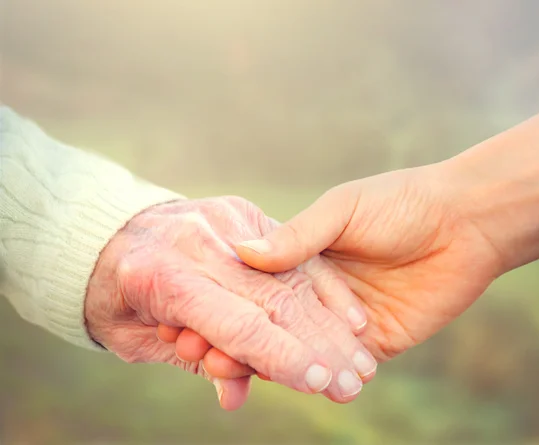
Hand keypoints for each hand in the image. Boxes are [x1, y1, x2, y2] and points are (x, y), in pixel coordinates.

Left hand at [85, 196, 375, 409]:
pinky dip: (323, 286)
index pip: (236, 324)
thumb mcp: (139, 340)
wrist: (107, 233)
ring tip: (362, 360)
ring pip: (290, 277)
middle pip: (273, 300)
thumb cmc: (119, 298)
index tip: (318, 382)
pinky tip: (353, 317)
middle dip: (319, 346)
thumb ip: (194, 360)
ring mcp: (223, 221)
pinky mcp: (241, 211)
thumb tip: (234, 397)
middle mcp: (198, 243)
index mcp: (163, 277)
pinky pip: (292, 250)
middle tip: (353, 382)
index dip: (280, 355)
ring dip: (331, 323)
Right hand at [169, 164, 501, 369]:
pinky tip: (284, 383)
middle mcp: (320, 293)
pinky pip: (339, 365)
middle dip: (235, 338)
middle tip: (198, 354)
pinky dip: (313, 375)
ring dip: (264, 362)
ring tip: (227, 373)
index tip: (190, 315)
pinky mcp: (376, 344)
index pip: (257, 288)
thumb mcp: (343, 208)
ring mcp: (345, 322)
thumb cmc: (401, 202)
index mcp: (307, 256)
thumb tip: (241, 252)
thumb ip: (298, 235)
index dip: (226, 302)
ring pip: (299, 349)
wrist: (466, 222)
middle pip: (271, 323)